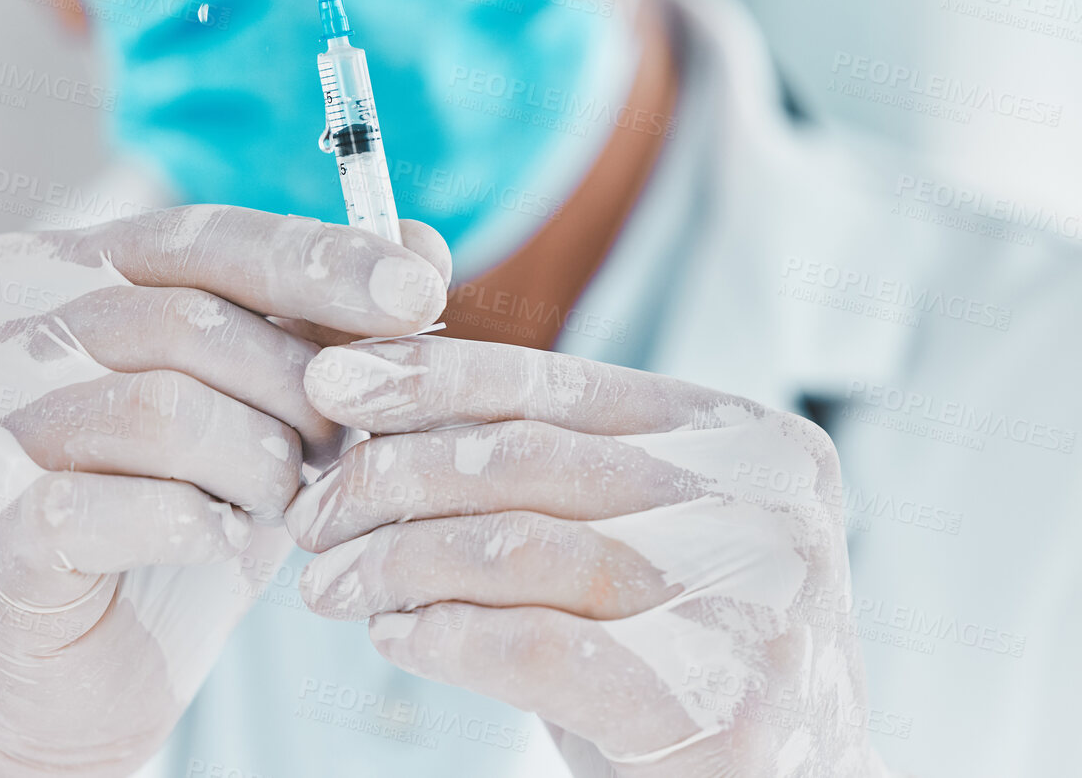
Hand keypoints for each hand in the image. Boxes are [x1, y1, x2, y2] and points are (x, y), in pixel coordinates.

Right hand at [0, 207, 447, 777]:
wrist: (76, 672)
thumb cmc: (169, 512)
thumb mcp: (257, 403)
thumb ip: (322, 319)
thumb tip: (423, 246)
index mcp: (49, 271)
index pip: (200, 235)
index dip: (319, 260)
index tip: (421, 293)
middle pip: (190, 323)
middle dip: (298, 390)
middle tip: (335, 448)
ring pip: (164, 411)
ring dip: (254, 465)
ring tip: (275, 500)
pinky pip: (113, 506)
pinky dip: (193, 528)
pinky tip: (216, 542)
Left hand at [284, 336, 888, 777]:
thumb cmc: (685, 662)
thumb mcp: (635, 546)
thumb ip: (549, 471)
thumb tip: (383, 400)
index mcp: (749, 442)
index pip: (560, 384)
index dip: (435, 376)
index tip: (331, 377)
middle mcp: (769, 507)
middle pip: (529, 461)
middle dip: (394, 477)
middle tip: (312, 513)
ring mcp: (758, 605)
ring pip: (522, 547)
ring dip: (399, 561)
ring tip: (330, 584)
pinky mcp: (725, 705)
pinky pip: (540, 647)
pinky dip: (447, 635)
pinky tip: (395, 635)